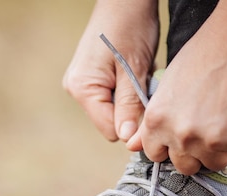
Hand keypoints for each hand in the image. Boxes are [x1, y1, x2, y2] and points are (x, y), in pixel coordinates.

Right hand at [63, 0, 159, 141]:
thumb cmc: (130, 25)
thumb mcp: (134, 69)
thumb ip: (130, 106)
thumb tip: (128, 140)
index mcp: (82, 89)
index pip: (110, 130)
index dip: (133, 125)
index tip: (150, 109)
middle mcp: (76, 89)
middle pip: (110, 122)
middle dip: (132, 110)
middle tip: (145, 84)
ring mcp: (81, 83)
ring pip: (113, 111)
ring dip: (131, 100)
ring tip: (138, 75)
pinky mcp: (90, 78)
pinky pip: (112, 97)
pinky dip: (126, 90)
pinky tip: (132, 72)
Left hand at [126, 0, 226, 174]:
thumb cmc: (206, 52)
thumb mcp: (167, 85)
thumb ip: (151, 121)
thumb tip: (132, 145)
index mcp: (157, 121)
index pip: (155, 154)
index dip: (169, 147)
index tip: (179, 138)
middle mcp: (181, 135)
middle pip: (185, 166)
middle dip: (195, 153)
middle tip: (207, 130)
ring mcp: (211, 140)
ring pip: (215, 163)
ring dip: (221, 148)